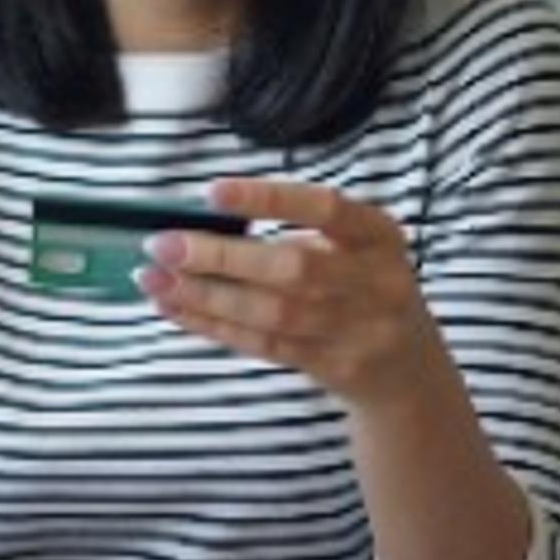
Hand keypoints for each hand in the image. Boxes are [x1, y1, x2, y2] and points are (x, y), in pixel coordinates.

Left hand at [135, 178, 449, 411]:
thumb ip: (299, 230)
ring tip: (152, 277)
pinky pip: (261, 343)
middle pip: (291, 269)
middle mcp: (375, 282)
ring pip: (269, 313)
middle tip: (161, 243)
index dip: (269, 199)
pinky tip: (174, 305)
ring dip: (203, 294)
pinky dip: (212, 323)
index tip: (212, 191)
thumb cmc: (362, 285)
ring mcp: (356, 331)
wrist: (407, 369)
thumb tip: (205, 222)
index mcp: (379, 235)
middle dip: (219, 256)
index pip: (325, 209)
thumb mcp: (355, 246)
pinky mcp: (331, 366)